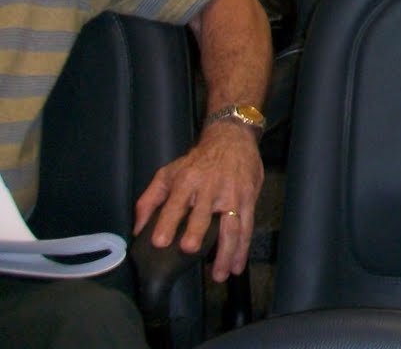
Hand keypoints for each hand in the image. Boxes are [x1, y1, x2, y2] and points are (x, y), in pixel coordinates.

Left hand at [133, 123, 263, 281]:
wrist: (232, 140)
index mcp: (187, 181)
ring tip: (219, 274)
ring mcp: (232, 195)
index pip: (175, 204)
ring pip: (231, 226)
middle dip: (197, 231)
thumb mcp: (168, 173)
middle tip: (189, 250)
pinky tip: (237, 266)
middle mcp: (210, 188)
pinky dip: (242, 249)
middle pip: (204, 214)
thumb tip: (137, 230)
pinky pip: (247, 227)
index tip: (159, 241)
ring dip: (226, 251)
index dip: (167, 222)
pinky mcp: (249, 199)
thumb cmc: (196, 161)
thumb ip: (149, 200)